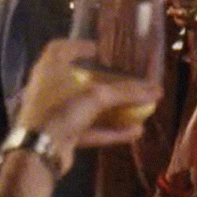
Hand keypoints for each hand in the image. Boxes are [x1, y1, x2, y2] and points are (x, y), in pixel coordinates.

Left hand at [13, 39, 160, 172]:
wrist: (39, 150)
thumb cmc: (62, 110)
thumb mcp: (97, 96)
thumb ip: (127, 92)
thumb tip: (157, 90)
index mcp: (50, 69)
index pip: (60, 48)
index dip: (78, 46)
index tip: (97, 49)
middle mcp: (49, 88)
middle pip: (76, 81)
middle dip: (99, 81)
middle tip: (119, 79)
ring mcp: (54, 113)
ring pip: (85, 108)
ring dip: (110, 110)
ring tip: (135, 110)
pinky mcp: (61, 135)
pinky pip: (89, 130)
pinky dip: (110, 131)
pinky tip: (133, 133)